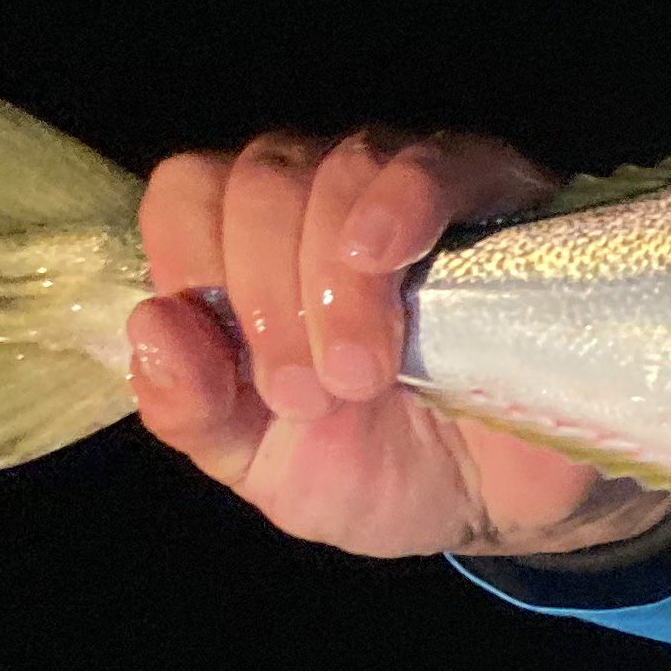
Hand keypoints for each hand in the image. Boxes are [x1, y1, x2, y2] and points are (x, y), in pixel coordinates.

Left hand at [131, 130, 670, 560]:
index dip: (191, 263)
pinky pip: (431, 165)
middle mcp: (320, 201)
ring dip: (330, 279)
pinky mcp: (494, 195)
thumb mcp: (268, 469)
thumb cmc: (386, 471)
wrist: (515, 505)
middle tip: (312, 396)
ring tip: (363, 374)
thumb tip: (155, 326)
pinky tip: (384, 260)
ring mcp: (406, 189)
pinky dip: (395, 205)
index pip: (188, 191)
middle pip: (256, 180)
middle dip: (266, 298)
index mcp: (250, 251)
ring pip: (334, 169)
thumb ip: (193, 412)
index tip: (238, 368)